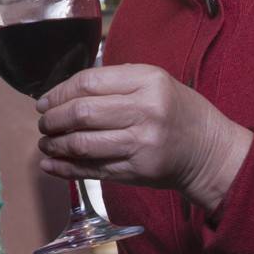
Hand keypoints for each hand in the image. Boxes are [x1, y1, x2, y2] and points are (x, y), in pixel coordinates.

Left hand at [35, 64, 252, 212]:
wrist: (210, 151)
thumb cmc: (177, 111)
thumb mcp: (154, 82)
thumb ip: (114, 82)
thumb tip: (64, 92)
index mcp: (147, 81)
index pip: (88, 83)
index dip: (58, 93)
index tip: (44, 101)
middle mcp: (144, 111)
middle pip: (81, 113)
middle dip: (52, 119)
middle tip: (43, 123)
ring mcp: (141, 144)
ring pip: (83, 144)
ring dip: (55, 145)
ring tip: (45, 143)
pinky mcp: (137, 172)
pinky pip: (93, 170)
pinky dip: (66, 168)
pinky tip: (50, 164)